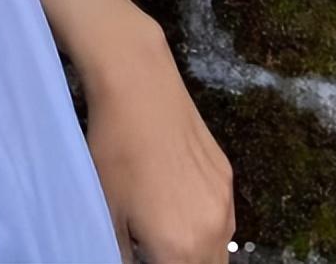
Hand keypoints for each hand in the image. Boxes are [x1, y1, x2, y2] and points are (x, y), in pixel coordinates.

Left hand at [84, 15, 234, 263]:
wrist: (141, 90)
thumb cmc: (116, 152)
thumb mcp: (109, 214)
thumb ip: (123, 254)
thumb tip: (131, 260)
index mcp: (180, 247)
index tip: (147, 257)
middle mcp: (213, 228)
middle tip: (157, 253)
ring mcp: (225, 199)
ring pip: (222, 248)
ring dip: (201, 255)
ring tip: (171, 243)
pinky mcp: (227, 173)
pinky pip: (225, 217)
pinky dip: (208, 227)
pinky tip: (182, 210)